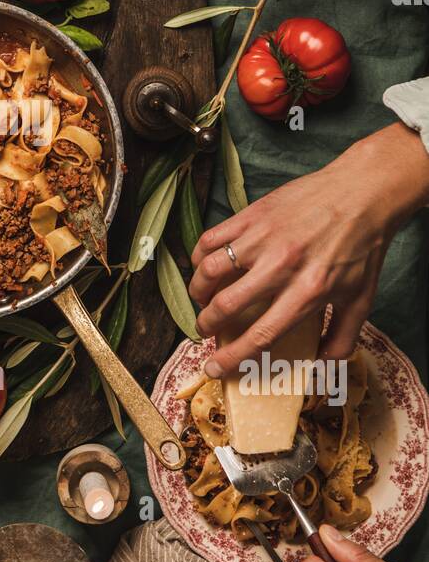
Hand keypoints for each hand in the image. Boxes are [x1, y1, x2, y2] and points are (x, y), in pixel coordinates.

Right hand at [189, 125, 428, 376]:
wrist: (363, 193)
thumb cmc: (363, 247)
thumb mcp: (361, 300)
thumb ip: (343, 338)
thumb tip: (321, 366)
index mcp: (308, 292)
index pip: (260, 335)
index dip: (231, 357)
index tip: (213, 368)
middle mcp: (281, 267)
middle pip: (226, 305)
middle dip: (206, 325)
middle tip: (206, 330)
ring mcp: (263, 237)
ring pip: (209, 269)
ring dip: (198, 291)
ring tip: (202, 298)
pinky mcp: (253, 214)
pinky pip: (211, 238)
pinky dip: (200, 256)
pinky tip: (205, 264)